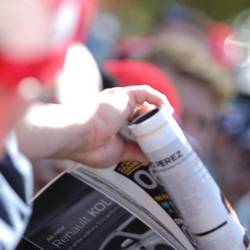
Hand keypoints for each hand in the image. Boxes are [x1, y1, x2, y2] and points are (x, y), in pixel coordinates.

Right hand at [16, 86, 170, 167]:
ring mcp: (119, 102)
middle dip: (158, 124)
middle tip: (171, 136)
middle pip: (143, 113)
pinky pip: (146, 92)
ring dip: (161, 114)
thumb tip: (152, 158)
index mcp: (110, 123)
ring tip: (172, 127)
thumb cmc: (88, 146)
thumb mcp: (118, 153)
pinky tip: (167, 111)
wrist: (77, 136)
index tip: (161, 141)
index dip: (148, 131)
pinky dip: (158, 99)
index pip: (135, 124)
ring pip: (146, 104)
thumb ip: (135, 152)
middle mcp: (114, 109)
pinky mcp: (123, 96)